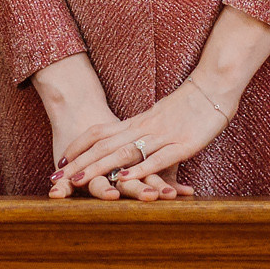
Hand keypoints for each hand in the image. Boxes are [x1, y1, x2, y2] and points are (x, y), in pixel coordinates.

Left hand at [30, 56, 186, 200]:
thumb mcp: (159, 120)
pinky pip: (158, 158)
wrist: (213, 87)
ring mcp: (162, 136)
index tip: (59, 161)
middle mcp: (143, 128)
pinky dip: (140, 169)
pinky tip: (125, 179)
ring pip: (124, 152)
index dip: (78, 146)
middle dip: (79, 163)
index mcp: (136, 122)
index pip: (98, 132)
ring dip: (99, 168)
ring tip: (78, 182)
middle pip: (104, 146)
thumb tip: (128, 155)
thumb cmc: (188, 106)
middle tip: (56, 178)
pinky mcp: (182, 144)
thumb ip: (143, 136)